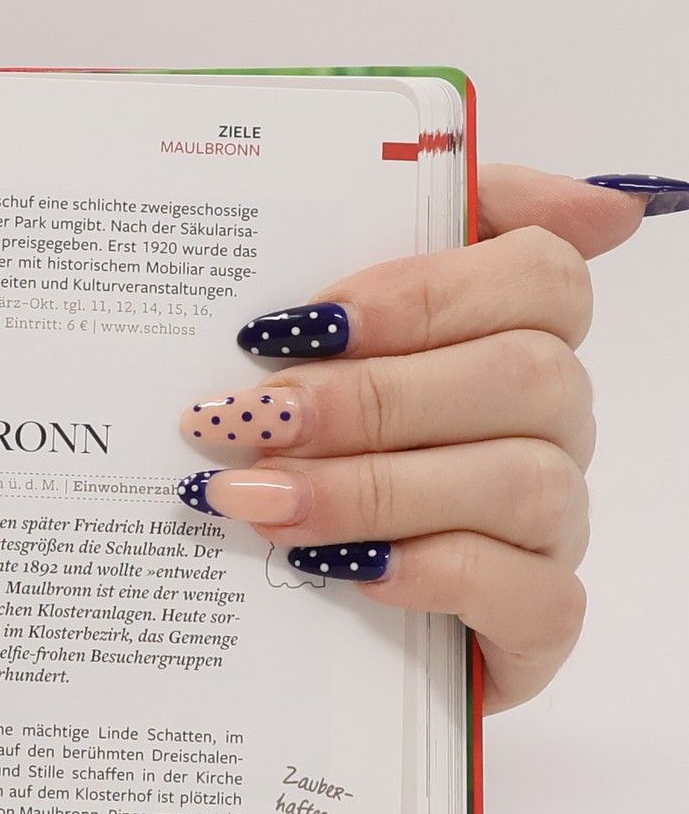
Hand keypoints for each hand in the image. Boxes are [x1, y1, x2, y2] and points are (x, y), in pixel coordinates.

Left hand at [175, 165, 654, 710]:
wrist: (312, 605)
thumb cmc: (314, 448)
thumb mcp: (313, 335)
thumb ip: (387, 231)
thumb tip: (567, 197)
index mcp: (515, 331)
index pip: (536, 271)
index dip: (419, 292)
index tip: (298, 323)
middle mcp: (550, 419)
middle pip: (520, 375)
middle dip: (367, 399)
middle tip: (246, 422)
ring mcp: (553, 519)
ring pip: (520, 481)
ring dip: (374, 489)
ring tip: (255, 502)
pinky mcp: (538, 617)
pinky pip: (532, 592)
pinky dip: (435, 574)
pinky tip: (344, 570)